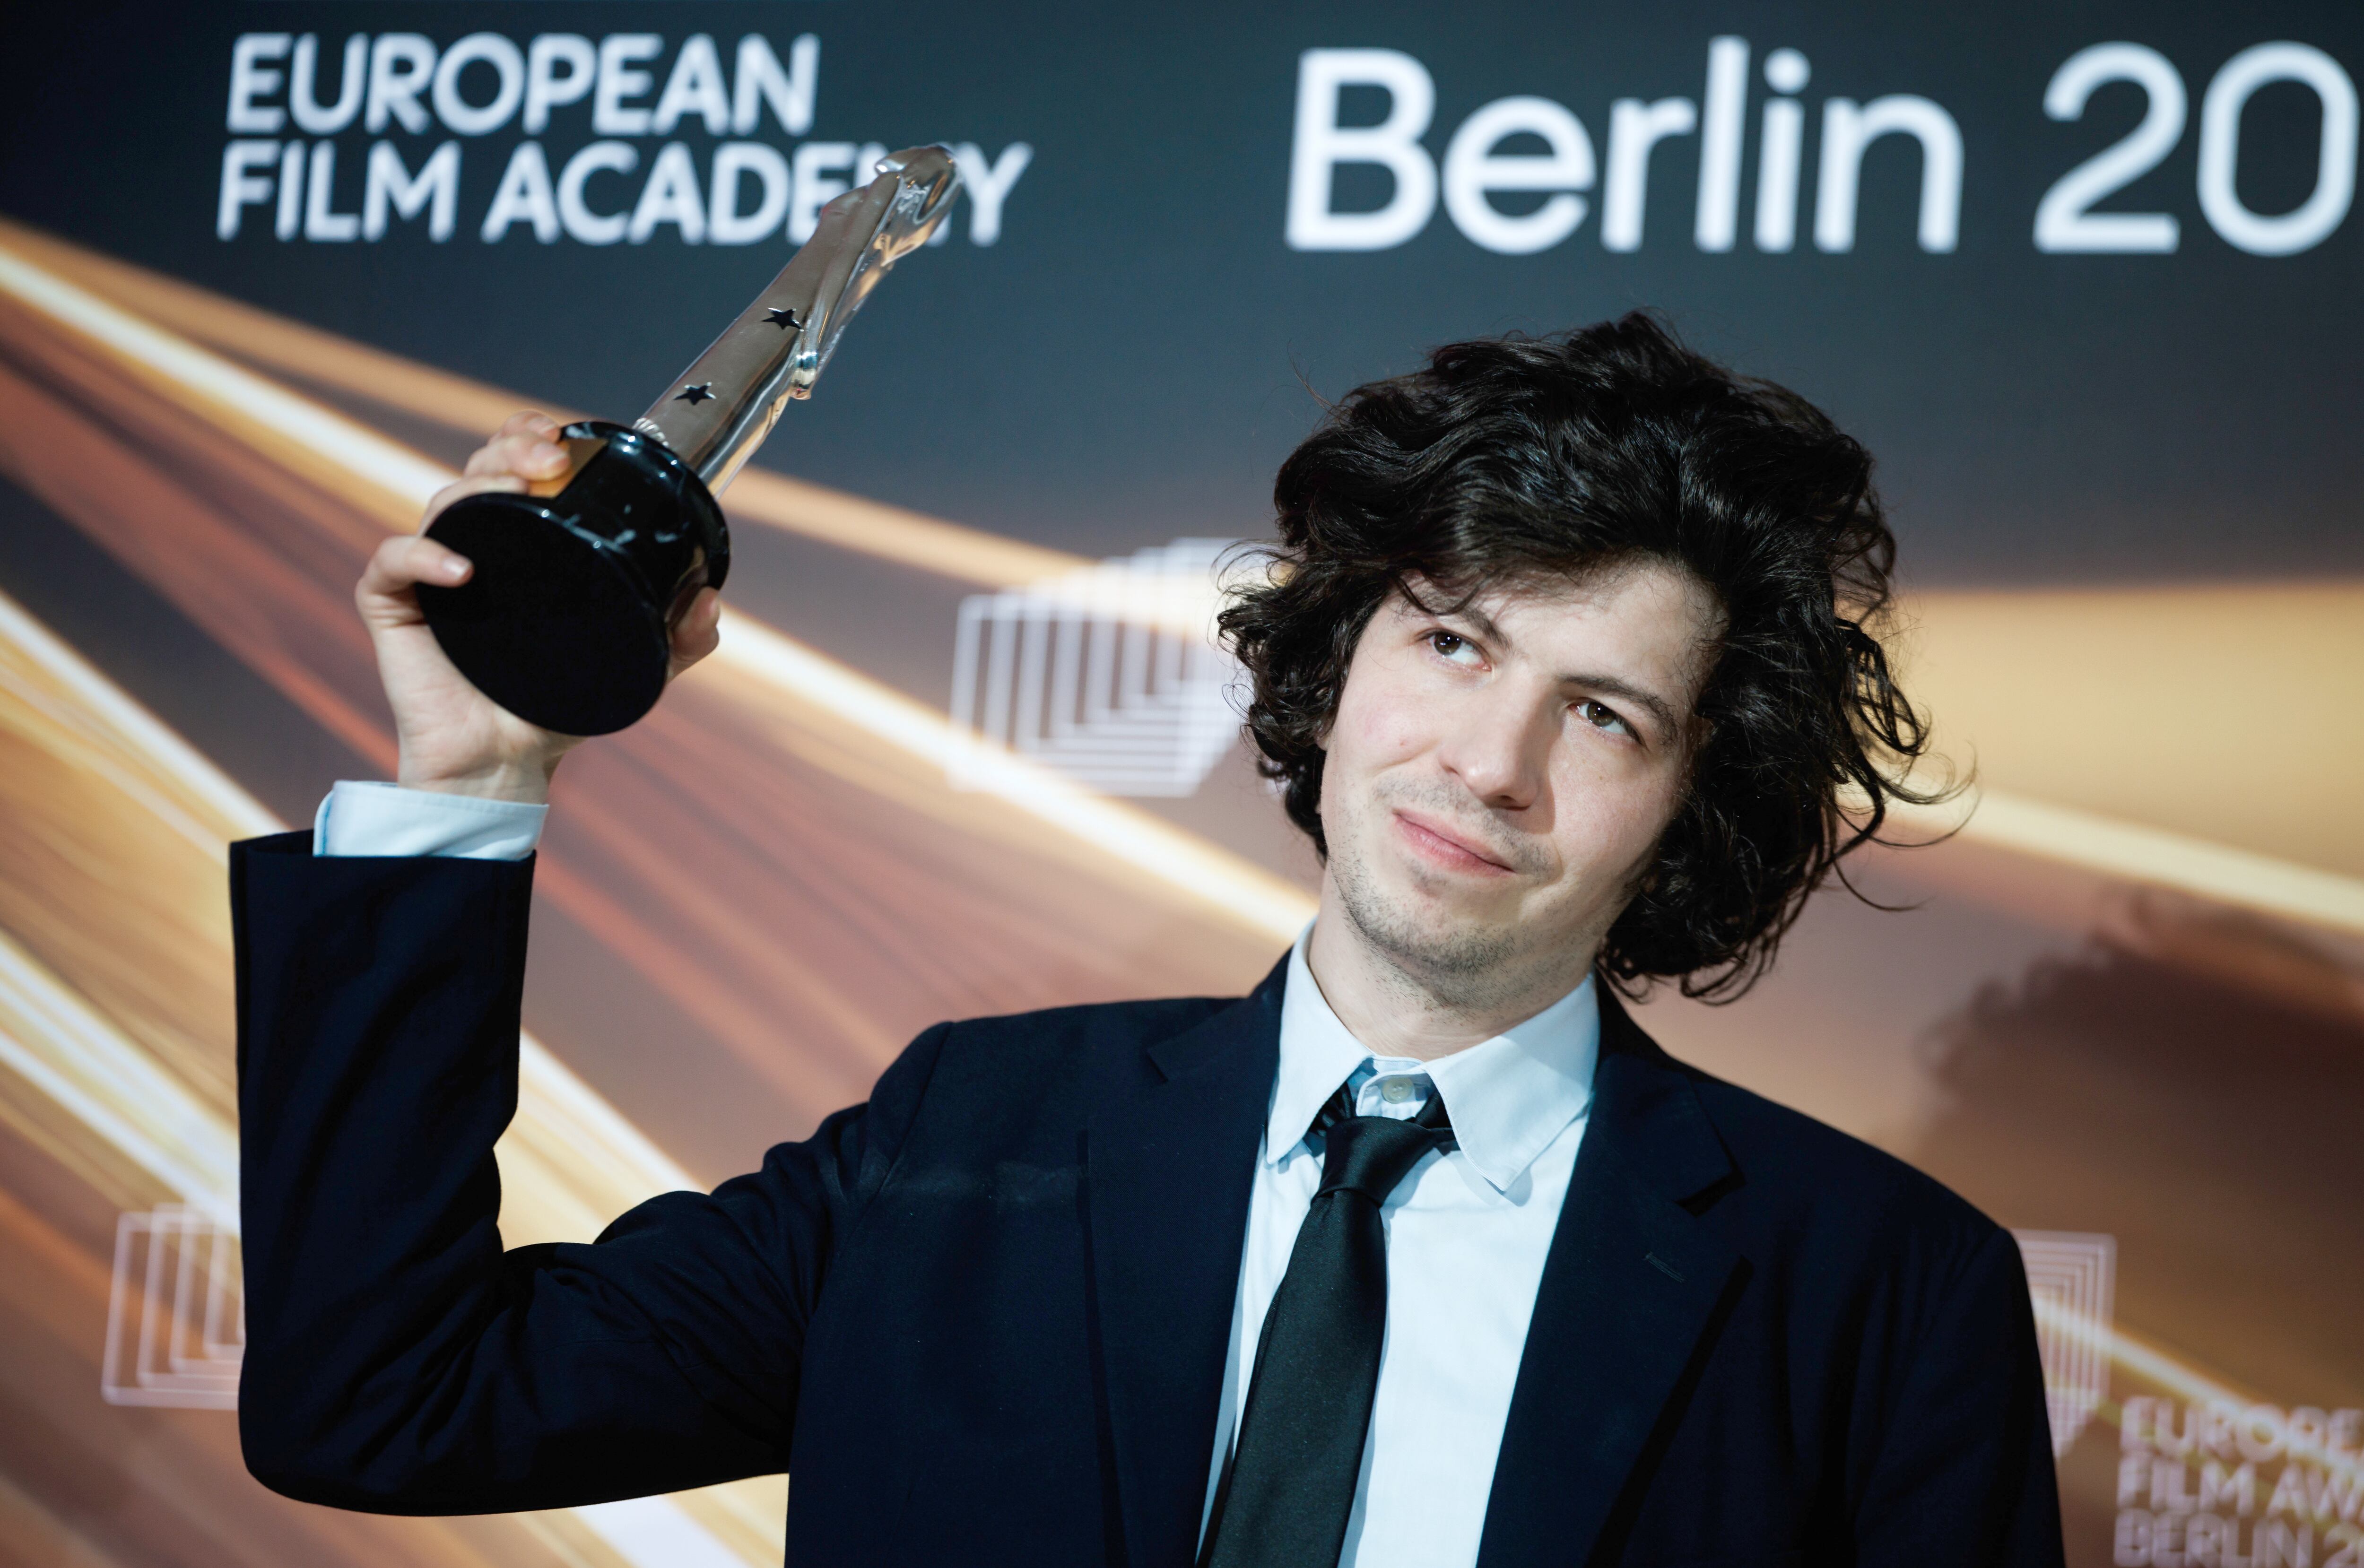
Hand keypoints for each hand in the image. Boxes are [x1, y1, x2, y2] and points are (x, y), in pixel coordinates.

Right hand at [358, 412, 723, 803]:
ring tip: (518, 493)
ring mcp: (430, 575)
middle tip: (550, 463)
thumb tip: (709, 601)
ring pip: (442, 503)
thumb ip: (680, 639)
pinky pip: (392, 563)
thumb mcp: (636, 668)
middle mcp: (474, 549)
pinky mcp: (393, 608)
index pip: (516, 467)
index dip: (529, 437)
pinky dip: (421, 555)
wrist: (505, 763)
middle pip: (480, 470)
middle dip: (512, 449)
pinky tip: (461, 569)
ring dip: (478, 485)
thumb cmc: (556, 709)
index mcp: (521, 547)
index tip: (562, 439)